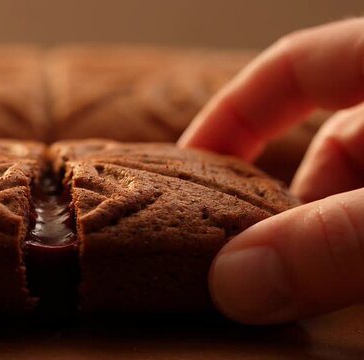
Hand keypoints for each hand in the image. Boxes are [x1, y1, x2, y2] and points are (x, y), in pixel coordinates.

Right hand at [179, 18, 363, 323]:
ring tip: (311, 283)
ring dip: (333, 234)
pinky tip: (357, 282)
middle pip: (331, 138)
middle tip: (259, 259)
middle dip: (288, 202)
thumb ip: (333, 239)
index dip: (234, 113)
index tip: (189, 167)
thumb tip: (236, 286)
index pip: (294, 66)